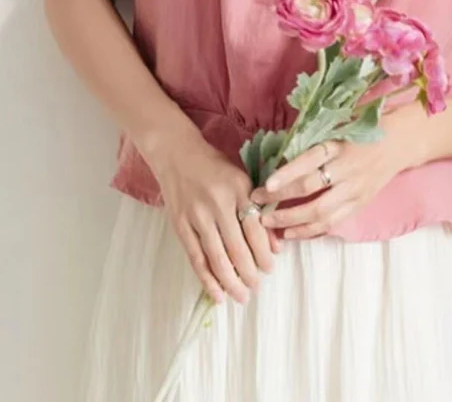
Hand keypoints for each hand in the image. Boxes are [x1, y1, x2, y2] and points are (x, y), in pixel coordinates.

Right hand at [144, 126, 278, 303]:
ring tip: (241, 296)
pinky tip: (217, 293)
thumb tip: (275, 245)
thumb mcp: (242, 180)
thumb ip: (258, 209)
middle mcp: (218, 203)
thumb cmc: (215, 167)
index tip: (270, 268)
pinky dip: (207, 279)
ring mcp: (197, 216)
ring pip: (217, 257)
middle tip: (256, 287)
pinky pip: (196, 258)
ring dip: (231, 282)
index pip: (254, 228)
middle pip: (237, 247)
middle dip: (249, 273)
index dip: (263, 253)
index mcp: (238, 189)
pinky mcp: (180, 225)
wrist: (177, 155)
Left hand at [250, 134, 407, 239]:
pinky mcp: (359, 204)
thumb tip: (275, 154)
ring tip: (269, 224)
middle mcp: (346, 169)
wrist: (396, 143)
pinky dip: (310, 231)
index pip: (308, 162)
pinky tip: (291, 233)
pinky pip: (332, 223)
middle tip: (256, 205)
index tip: (264, 185)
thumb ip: (310, 142)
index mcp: (337, 146)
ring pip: (321, 212)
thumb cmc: (359, 131)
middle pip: (310, 190)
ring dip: (292, 220)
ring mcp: (354, 190)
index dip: (286, 175)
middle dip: (280, 200)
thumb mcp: (335, 128)